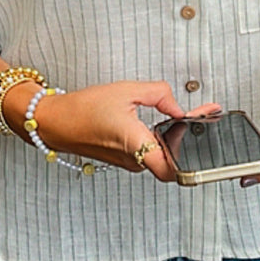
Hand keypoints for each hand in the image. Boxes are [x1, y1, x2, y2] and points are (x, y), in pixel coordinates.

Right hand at [3, 80, 218, 180]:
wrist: (54, 121)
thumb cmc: (82, 110)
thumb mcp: (127, 90)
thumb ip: (159, 94)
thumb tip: (177, 105)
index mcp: (136, 145)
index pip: (174, 170)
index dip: (194, 159)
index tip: (205, 138)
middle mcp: (134, 160)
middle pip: (173, 157)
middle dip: (191, 136)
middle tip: (204, 116)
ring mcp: (128, 162)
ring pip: (161, 154)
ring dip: (176, 136)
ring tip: (189, 114)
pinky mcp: (123, 158)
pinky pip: (148, 151)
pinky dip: (160, 137)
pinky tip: (165, 120)